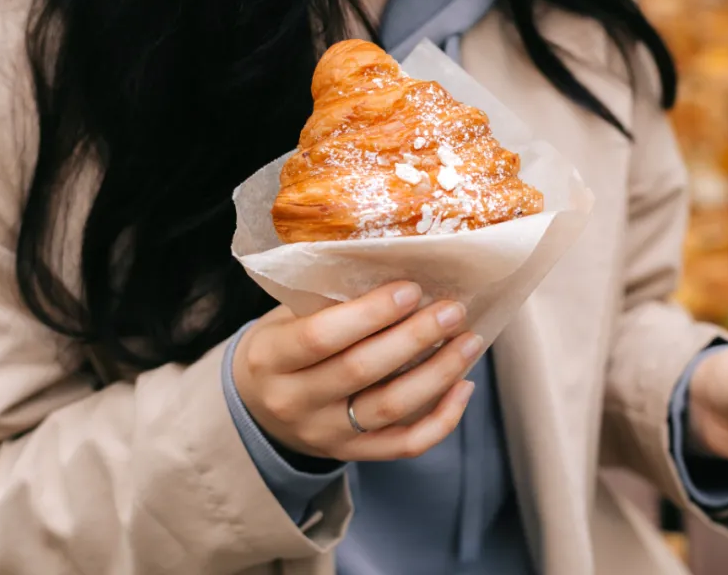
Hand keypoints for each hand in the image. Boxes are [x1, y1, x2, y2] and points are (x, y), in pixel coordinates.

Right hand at [232, 281, 483, 460]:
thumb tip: (401, 272)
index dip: (370, 313)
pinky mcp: (352, 454)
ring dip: (438, 373)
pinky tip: (464, 386)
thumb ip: (329, 303)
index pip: (320, 337)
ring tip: (469, 341)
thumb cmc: (284, 345)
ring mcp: (325, 434)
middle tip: (452, 310)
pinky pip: (405, 444)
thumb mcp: (286, 318)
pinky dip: (442, 418)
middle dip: (415, 337)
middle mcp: (294, 401)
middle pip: (362, 370)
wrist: (257, 409)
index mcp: (270, 358)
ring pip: (390, 408)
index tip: (411, 289)